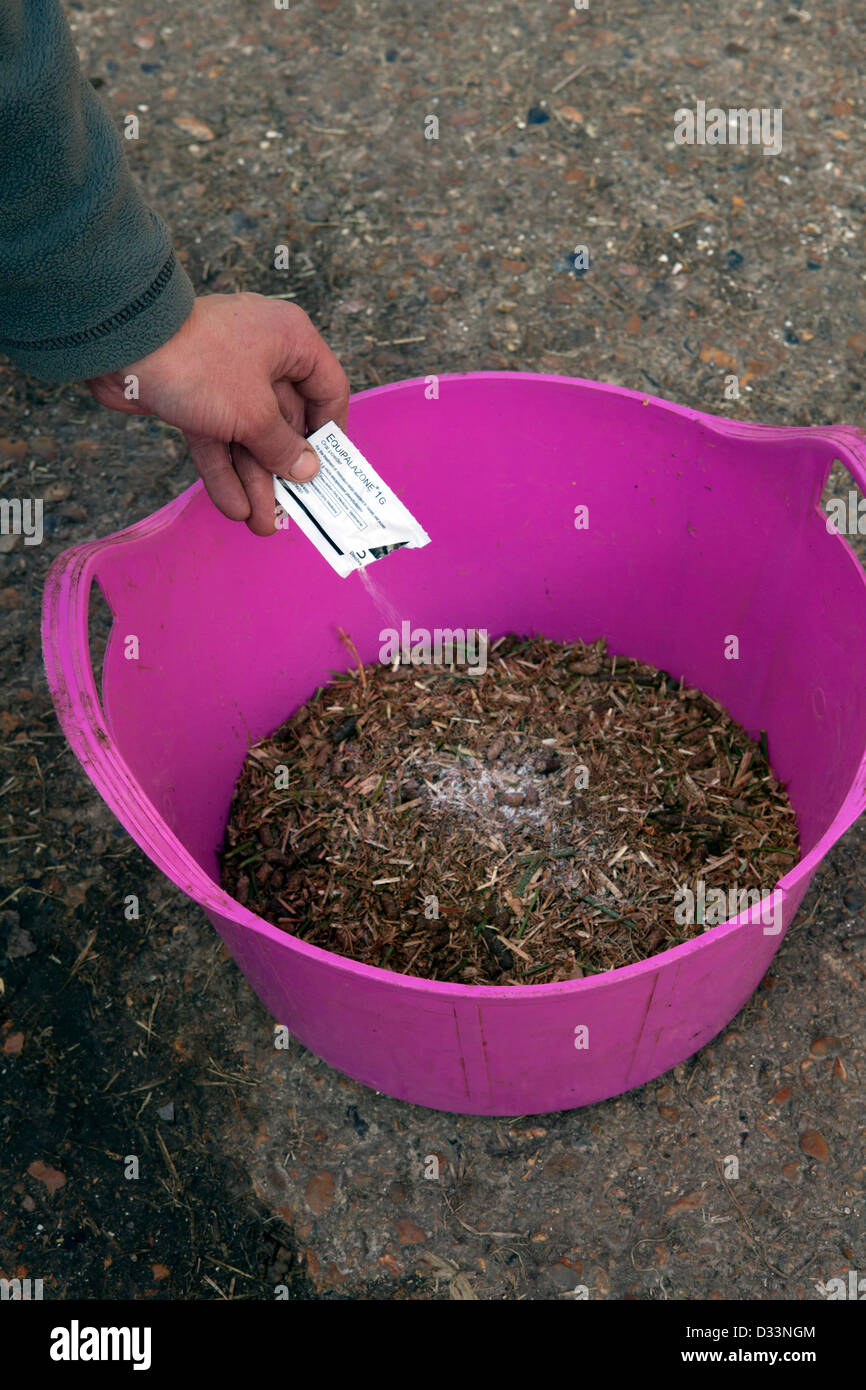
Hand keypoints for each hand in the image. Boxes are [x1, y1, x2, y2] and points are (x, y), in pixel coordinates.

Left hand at [86, 292, 349, 534]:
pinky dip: (224, 470)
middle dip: (282, 472)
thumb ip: (283, 448)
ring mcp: (228, 378)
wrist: (121, 345)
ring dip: (254, 480)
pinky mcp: (196, 396)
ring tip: (260, 525)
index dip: (330, 432)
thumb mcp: (253, 413)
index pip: (327, 389)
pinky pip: (219, 437)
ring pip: (249, 435)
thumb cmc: (202, 366)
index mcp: (291, 343)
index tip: (329, 470)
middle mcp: (265, 357)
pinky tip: (233, 507)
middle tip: (289, 514)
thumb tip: (309, 470)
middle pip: (285, 422)